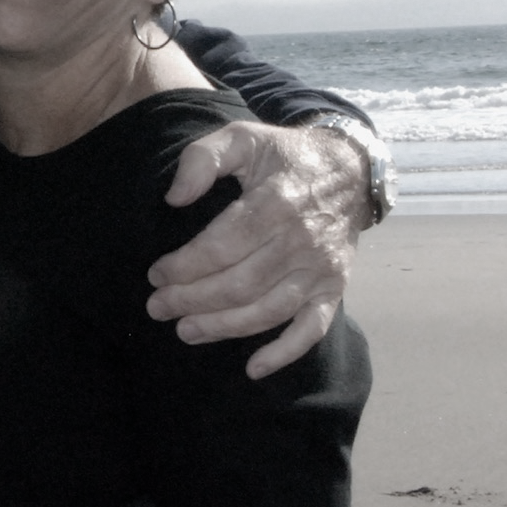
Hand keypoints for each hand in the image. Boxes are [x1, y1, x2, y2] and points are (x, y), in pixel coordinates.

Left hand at [145, 120, 367, 378]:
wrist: (350, 169)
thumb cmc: (284, 156)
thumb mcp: (243, 138)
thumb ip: (203, 158)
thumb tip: (174, 198)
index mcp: (276, 203)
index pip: (222, 245)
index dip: (184, 265)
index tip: (156, 274)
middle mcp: (301, 241)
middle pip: (239, 283)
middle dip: (192, 300)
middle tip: (158, 308)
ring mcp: (320, 269)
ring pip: (267, 310)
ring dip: (223, 327)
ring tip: (185, 331)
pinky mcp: (334, 288)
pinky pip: (313, 328)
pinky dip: (284, 352)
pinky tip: (253, 368)